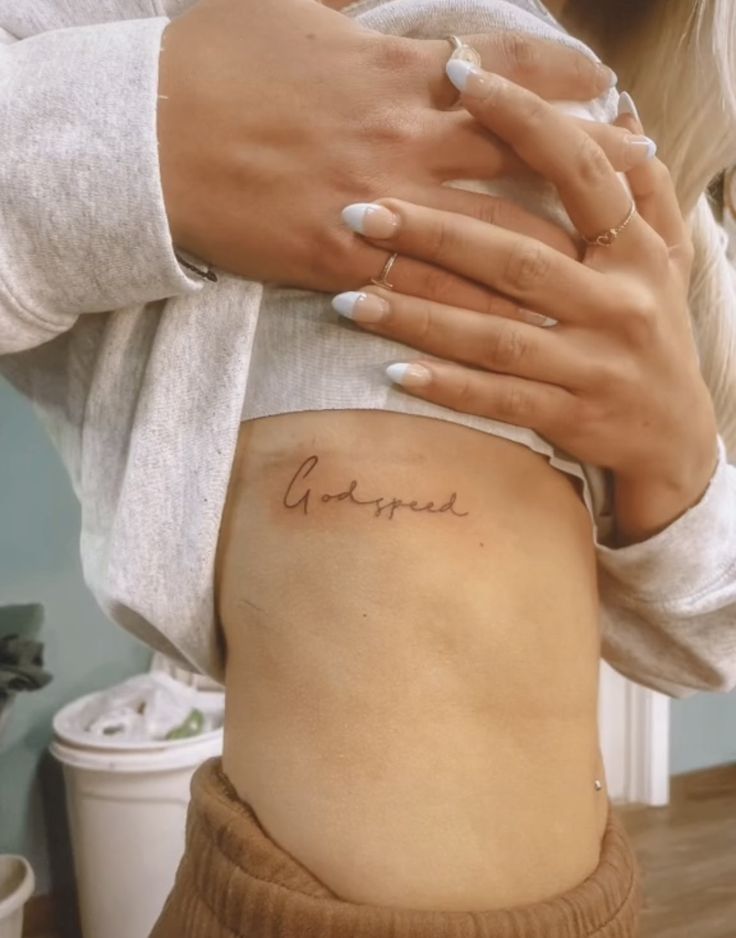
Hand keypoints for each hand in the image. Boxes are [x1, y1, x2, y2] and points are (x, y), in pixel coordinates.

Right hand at [158, 0, 633, 293]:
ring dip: (552, 251)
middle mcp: (401, 137)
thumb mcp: (291, 12)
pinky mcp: (338, 261)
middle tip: (638, 178)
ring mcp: (375, 205)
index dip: (564, 86)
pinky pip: (421, 293)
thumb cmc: (209, 61)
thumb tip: (387, 19)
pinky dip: (469, 311)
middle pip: (522, 156)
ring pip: (488, 235)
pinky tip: (512, 329)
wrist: (143, 137)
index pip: (505, 75)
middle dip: (588, 166)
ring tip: (598, 268)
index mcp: (393, 70)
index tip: (608, 95)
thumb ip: (359, 20)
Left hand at [333, 70, 718, 543]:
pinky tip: (394, 374)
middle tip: (359, 212)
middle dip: (433, 234)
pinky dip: (448, 387)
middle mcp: (616, 305)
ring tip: (348, 299)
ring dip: (418, 318)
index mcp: (634, 252)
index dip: (525, 121)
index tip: (463, 81)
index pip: (581, 172)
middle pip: (515, 258)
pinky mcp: (569, 417)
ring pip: (495, 336)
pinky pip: (499, 401)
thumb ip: (646, 191)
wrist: (676, 438)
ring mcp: (592, 366)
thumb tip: (622, 119)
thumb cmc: (657, 334)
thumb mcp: (668, 259)